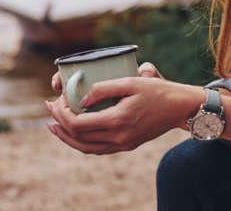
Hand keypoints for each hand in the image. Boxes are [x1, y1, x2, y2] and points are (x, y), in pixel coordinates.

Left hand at [45, 64, 191, 154]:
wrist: (181, 108)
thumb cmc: (159, 91)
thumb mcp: (132, 81)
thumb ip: (104, 87)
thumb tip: (82, 99)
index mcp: (118, 120)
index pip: (78, 123)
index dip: (62, 113)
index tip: (58, 98)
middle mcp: (118, 137)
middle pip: (77, 137)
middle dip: (59, 122)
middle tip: (50, 108)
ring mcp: (122, 144)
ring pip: (84, 147)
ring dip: (66, 136)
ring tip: (53, 125)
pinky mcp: (126, 145)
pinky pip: (97, 149)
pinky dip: (81, 142)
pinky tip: (75, 133)